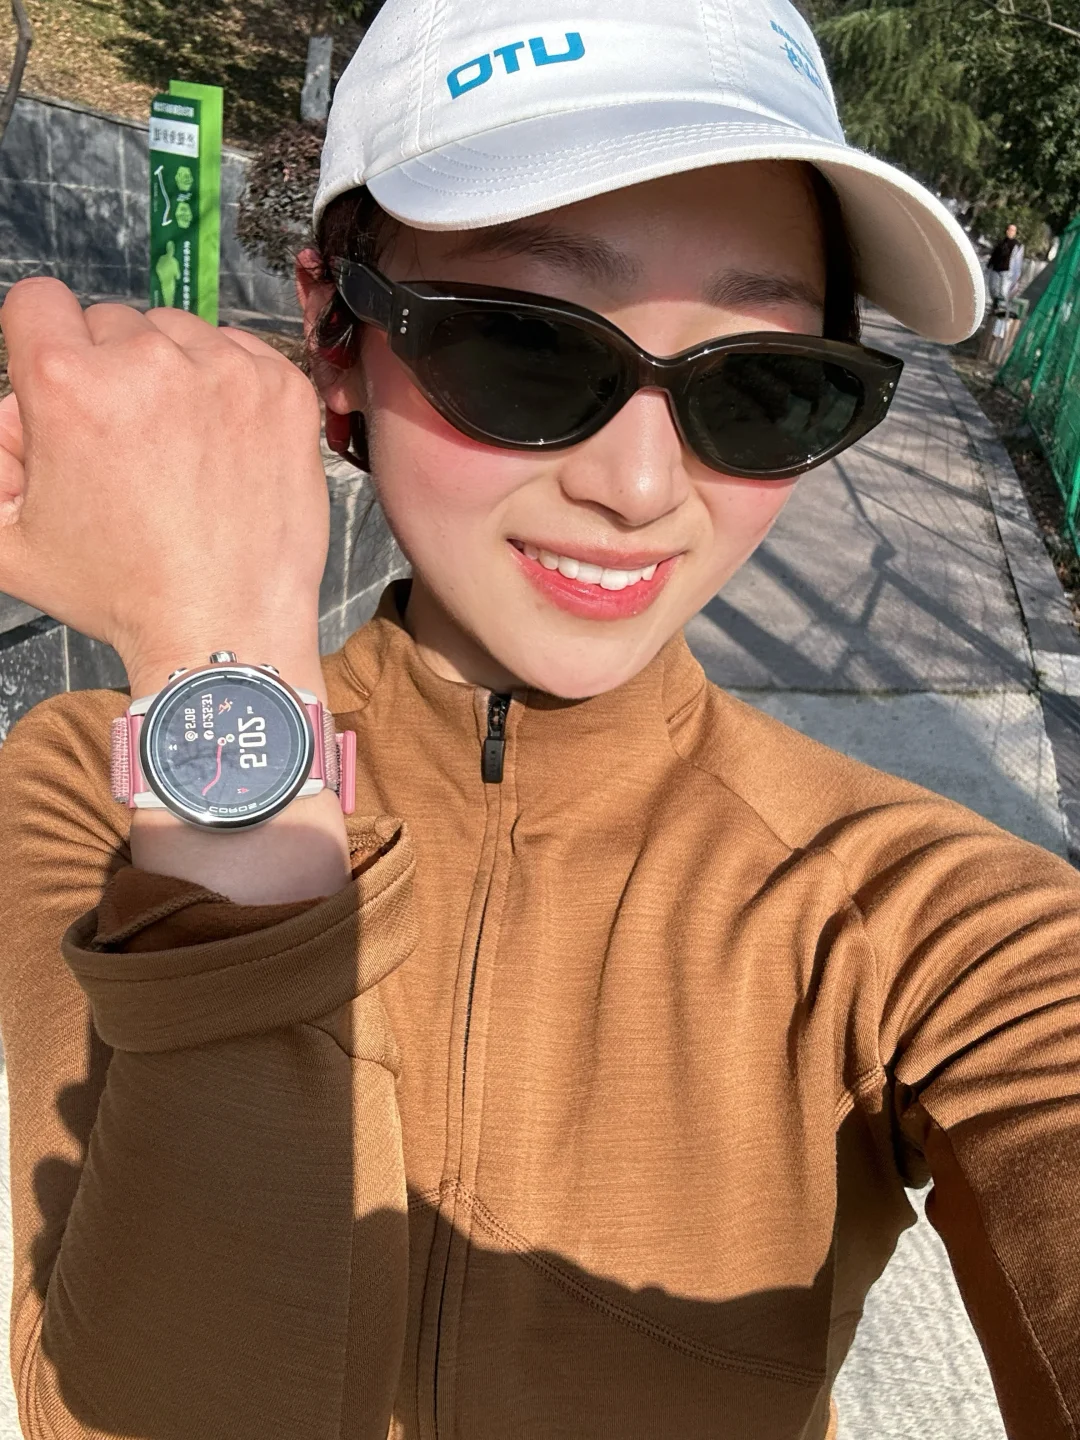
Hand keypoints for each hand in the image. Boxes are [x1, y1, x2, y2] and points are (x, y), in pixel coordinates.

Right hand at [0, 279, 329, 691]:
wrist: (223, 630)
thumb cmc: (121, 593)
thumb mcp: (11, 541)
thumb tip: (13, 419)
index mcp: (67, 383)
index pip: (37, 302)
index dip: (42, 342)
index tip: (63, 381)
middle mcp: (148, 362)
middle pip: (113, 322)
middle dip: (109, 370)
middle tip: (125, 442)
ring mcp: (225, 371)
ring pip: (180, 335)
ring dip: (173, 374)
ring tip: (179, 449)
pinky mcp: (282, 389)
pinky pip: (242, 354)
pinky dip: (230, 388)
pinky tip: (223, 447)